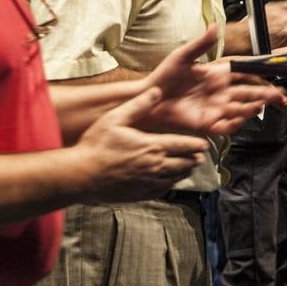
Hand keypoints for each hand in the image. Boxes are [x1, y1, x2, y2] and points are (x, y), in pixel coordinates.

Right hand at [77, 88, 209, 202]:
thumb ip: (139, 105)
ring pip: (175, 178)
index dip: (196, 145)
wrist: (82, 176)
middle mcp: (155, 167)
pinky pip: (163, 190)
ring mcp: (149, 183)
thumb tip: (157, 91)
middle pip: (184, 164)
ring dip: (185, 172)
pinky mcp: (141, 194)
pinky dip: (170, 184)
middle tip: (200, 156)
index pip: (183, 146)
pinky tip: (170, 181)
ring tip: (190, 167)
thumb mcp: (116, 118)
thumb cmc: (97, 145)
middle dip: (194, 159)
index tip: (205, 144)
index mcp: (152, 147)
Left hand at [142, 27, 279, 135]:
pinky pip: (225, 126)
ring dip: (252, 108)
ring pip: (239, 109)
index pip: (242, 75)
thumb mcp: (183, 56)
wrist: (150, 98)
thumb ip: (201, 44)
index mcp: (216, 76)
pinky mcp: (207, 123)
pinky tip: (242, 118)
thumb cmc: (164, 76)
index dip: (257, 75)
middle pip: (247, 94)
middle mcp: (219, 93)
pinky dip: (235, 123)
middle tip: (278, 93)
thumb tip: (215, 26)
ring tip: (262, 104)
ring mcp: (214, 109)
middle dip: (263, 94)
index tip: (272, 73)